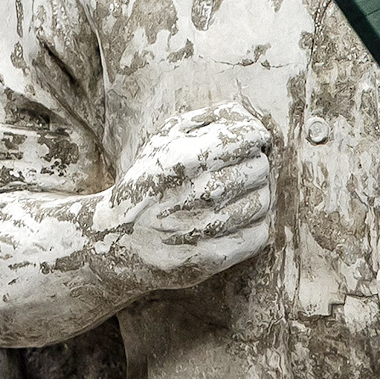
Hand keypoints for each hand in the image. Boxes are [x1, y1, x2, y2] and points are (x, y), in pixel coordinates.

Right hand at [103, 109, 273, 287]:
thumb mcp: (165, 138)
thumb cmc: (149, 180)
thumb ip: (208, 119)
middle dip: (253, 165)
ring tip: (233, 196)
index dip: (254, 137)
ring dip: (254, 196)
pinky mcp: (210, 259)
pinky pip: (258, 235)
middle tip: (236, 170)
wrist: (117, 238)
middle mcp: (193, 194)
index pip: (247, 137)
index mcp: (181, 158)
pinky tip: (234, 220)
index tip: (247, 142)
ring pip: (262, 202)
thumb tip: (249, 119)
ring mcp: (202, 229)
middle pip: (258, 169)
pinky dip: (253, 226)